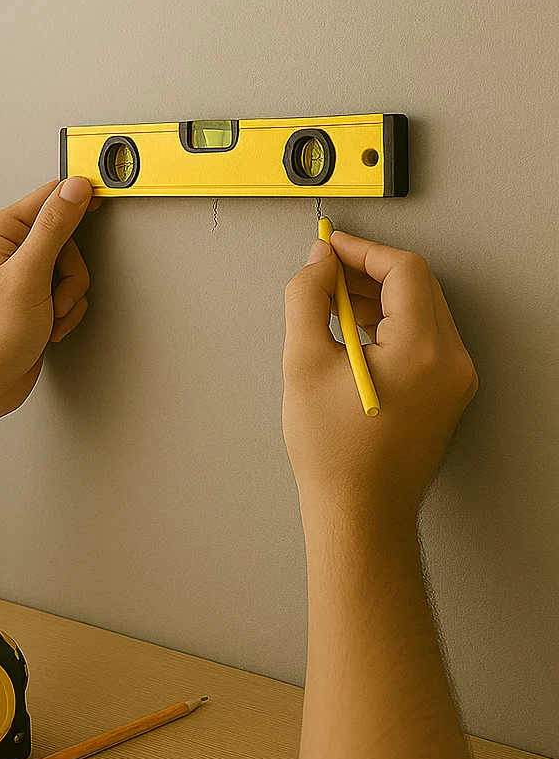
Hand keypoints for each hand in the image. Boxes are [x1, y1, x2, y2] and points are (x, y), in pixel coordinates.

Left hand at [0, 178, 95, 421]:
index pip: (48, 198)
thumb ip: (54, 227)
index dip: (77, 201)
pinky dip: (65, 313)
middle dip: (70, 272)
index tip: (100, 202)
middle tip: (56, 293)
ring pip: (71, 270)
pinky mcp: (32, 300)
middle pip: (67, 240)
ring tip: (49, 314)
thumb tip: (74, 190)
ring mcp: (21, 277)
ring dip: (69, 297)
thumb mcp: (29, 274)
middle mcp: (8, 251)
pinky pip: (66, 294)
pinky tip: (49, 326)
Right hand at [282, 231, 477, 528]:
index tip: (329, 246)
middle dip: (368, 270)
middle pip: (416, 286)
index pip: (404, 270)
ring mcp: (454, 379)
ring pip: (420, 310)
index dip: (362, 250)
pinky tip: (352, 331)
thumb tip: (317, 263)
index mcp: (423, 349)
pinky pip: (422, 337)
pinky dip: (389, 323)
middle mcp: (451, 361)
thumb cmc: (334, 452)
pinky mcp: (446, 393)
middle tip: (324, 272)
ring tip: (330, 304)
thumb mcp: (304, 362)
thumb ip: (306, 298)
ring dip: (377, 296)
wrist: (359, 511)